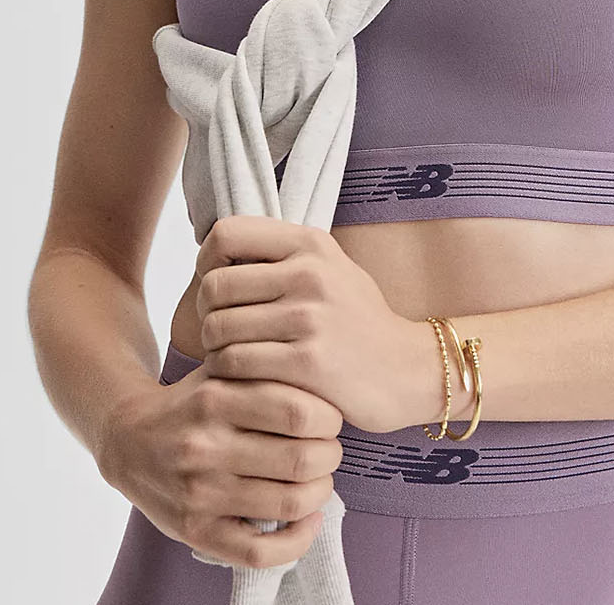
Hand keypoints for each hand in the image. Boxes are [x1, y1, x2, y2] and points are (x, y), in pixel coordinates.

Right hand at [95, 364, 341, 569]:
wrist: (128, 439)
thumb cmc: (192, 401)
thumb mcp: (221, 368)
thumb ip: (266, 365)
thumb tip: (328, 374)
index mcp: (215, 398)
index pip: (298, 411)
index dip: (329, 417)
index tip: (331, 418)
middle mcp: (205, 446)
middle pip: (300, 460)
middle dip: (330, 456)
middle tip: (330, 449)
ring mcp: (199, 494)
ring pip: (287, 503)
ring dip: (319, 493)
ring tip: (320, 481)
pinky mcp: (194, 532)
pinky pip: (258, 552)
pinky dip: (296, 541)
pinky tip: (306, 521)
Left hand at [193, 214, 422, 433]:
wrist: (407, 370)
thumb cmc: (357, 321)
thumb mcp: (329, 269)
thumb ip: (281, 256)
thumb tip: (216, 252)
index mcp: (310, 243)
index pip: (225, 233)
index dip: (206, 261)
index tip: (217, 285)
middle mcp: (309, 273)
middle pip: (213, 286)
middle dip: (206, 313)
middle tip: (220, 331)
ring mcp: (308, 318)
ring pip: (218, 329)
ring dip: (215, 349)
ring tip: (232, 357)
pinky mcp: (307, 362)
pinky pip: (234, 364)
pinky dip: (228, 375)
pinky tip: (245, 379)